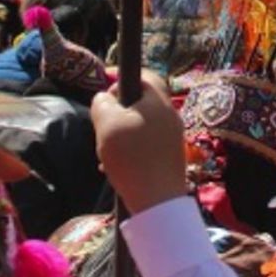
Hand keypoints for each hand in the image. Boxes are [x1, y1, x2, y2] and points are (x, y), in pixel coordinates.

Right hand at [90, 70, 187, 214]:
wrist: (157, 200)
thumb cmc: (131, 157)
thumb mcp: (107, 124)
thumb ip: (102, 104)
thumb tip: (105, 98)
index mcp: (159, 102)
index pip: (145, 76)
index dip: (122, 76)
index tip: (103, 84)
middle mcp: (171, 116)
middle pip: (142, 102)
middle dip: (119, 110)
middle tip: (102, 122)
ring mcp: (173, 137)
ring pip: (142, 125)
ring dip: (122, 133)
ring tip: (106, 149)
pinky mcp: (171, 157)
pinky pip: (147, 144)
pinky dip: (131, 149)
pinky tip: (116, 165)